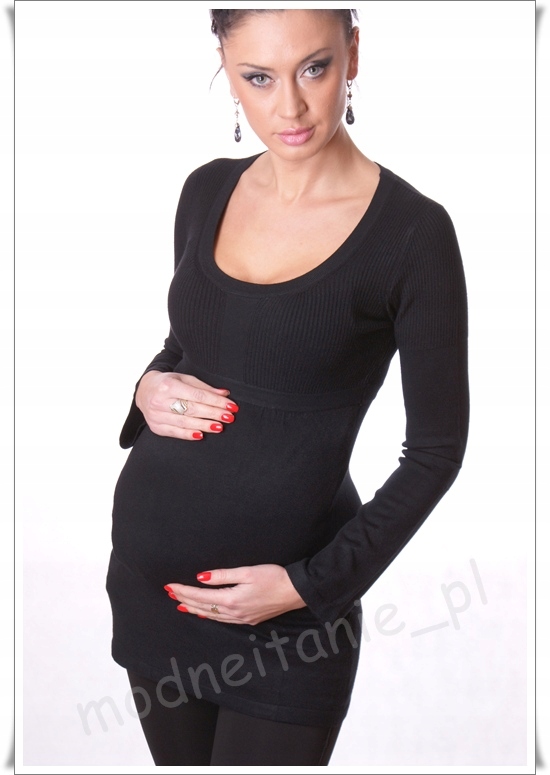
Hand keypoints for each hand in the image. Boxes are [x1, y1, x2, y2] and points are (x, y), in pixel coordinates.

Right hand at [136, 370, 238, 440]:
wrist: (144, 390)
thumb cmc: (168, 383)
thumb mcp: (185, 379)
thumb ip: (204, 387)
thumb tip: (225, 394)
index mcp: (168, 385)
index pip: (197, 395)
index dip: (216, 401)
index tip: (231, 406)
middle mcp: (160, 401)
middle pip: (192, 409)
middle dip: (213, 414)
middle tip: (229, 417)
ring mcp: (156, 415)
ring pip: (184, 422)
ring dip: (204, 425)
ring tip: (219, 427)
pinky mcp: (156, 427)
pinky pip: (175, 432)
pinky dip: (188, 434)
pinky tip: (201, 435)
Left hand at [165, 565, 306, 624]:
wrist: (295, 592)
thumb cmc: (274, 577)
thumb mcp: (248, 572)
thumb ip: (223, 575)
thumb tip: (201, 578)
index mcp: (231, 600)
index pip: (200, 595)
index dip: (183, 590)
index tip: (169, 585)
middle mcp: (233, 613)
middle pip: (202, 607)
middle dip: (184, 599)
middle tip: (168, 593)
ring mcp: (241, 618)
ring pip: (210, 615)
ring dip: (193, 609)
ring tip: (180, 605)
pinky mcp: (248, 619)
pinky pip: (222, 620)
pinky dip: (209, 615)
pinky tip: (204, 614)